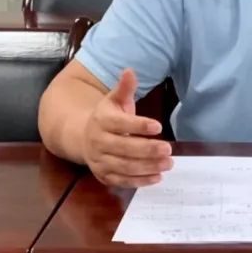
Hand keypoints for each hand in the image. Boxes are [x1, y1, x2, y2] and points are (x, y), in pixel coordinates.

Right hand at [82, 69, 172, 187]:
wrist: (82, 137)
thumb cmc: (107, 117)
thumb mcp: (115, 100)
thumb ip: (124, 88)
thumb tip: (130, 70)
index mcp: (101, 121)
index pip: (121, 124)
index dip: (139, 126)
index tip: (158, 126)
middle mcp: (98, 142)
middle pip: (124, 148)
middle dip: (147, 150)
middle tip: (168, 149)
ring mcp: (99, 161)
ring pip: (125, 166)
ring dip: (148, 167)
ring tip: (168, 163)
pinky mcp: (104, 176)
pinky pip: (122, 181)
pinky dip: (140, 181)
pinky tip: (157, 177)